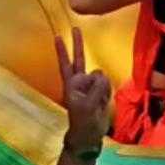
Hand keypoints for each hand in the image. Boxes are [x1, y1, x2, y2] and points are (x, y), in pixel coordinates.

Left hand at [54, 30, 113, 145]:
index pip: (66, 64)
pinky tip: (103, 103)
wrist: (89, 135)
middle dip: (77, 44)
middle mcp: (79, 82)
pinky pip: (107, 84)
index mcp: (71, 84)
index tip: (57, 36)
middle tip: (75, 28)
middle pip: (79, 59)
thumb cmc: (83, 121)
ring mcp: (90, 86)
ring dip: (102, 87)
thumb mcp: (88, 105)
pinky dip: (107, 92)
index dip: (62, 51)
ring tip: (98, 103)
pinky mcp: (100, 91)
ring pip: (100, 75)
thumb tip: (102, 74)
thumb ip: (96, 87)